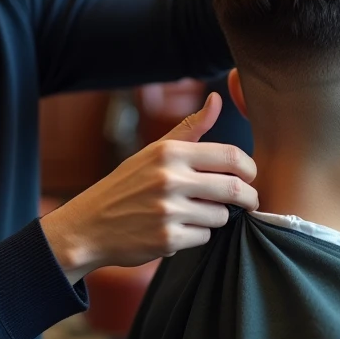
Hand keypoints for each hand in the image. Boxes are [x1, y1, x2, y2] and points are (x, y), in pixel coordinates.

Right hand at [40, 93, 257, 283]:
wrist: (89, 225)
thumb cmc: (126, 185)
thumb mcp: (153, 152)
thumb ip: (190, 128)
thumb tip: (218, 99)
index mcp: (169, 152)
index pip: (231, 156)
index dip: (250, 169)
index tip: (250, 177)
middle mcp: (169, 178)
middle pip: (235, 189)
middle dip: (248, 198)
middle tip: (248, 201)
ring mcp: (168, 210)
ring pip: (221, 216)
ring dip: (215, 217)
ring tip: (193, 213)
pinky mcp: (168, 239)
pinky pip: (204, 237)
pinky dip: (196, 235)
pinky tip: (176, 229)